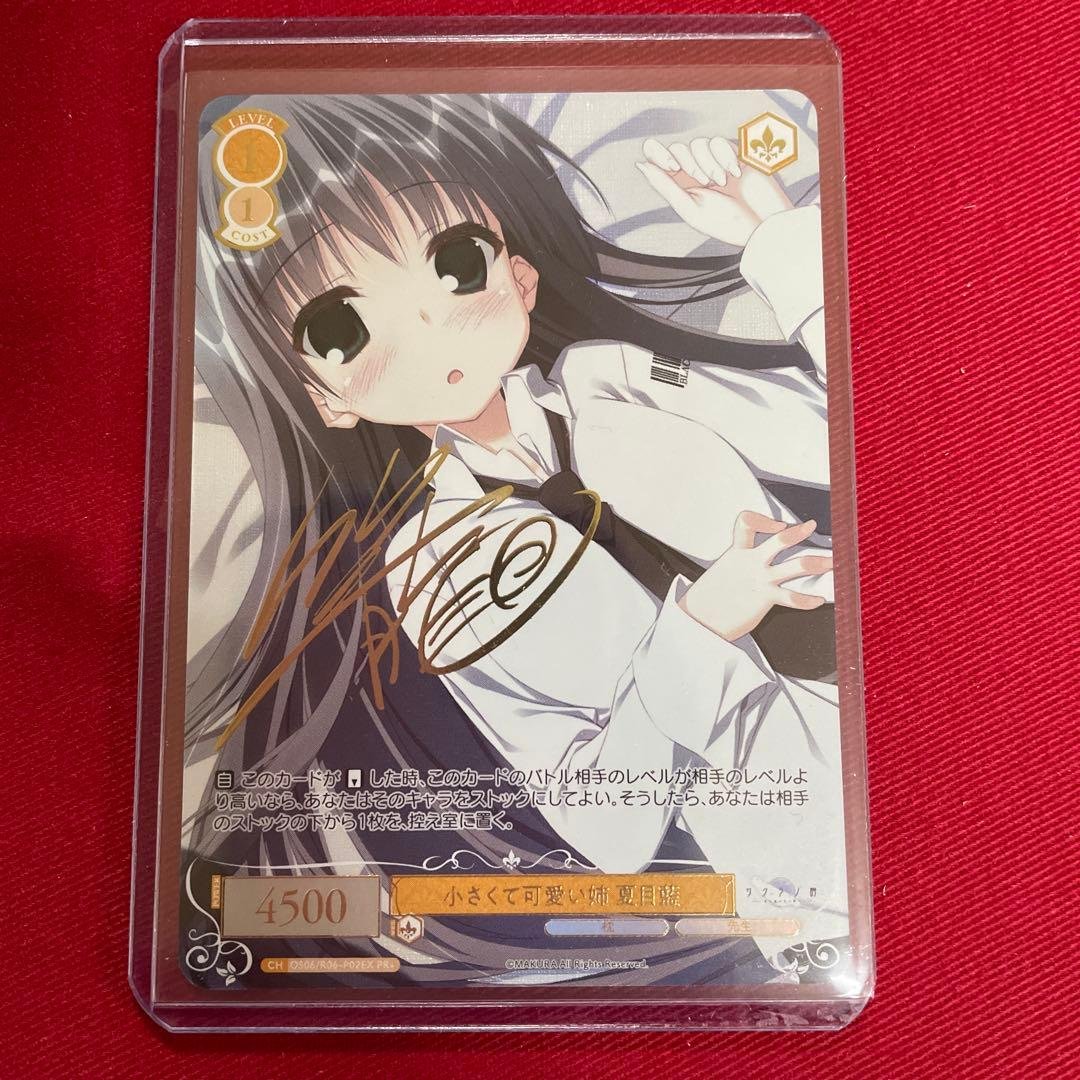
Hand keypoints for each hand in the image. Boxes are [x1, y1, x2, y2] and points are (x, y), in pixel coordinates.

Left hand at [637, 137, 793, 247]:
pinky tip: (735, 173)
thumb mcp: (690, 208)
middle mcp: (692, 171)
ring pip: (698, 144)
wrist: (761, 221)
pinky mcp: (731, 153)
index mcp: (678, 186)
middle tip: (706, 182)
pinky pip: (718, 142)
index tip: (672, 167)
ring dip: (709, 163)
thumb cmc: (725, 222)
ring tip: (722, 183)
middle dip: (689, 163)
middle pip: (677, 148)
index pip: (656, 157)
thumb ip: (665, 186)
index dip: (658, 154)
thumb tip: (642, 165)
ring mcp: (712, 161)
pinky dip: (725, 157)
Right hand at [678, 512, 831, 641]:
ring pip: (795, 566)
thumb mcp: (722, 572)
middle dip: (798, 533)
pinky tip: (818, 601)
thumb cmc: (709, 600)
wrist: (697, 620)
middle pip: (779, 540)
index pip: (746, 522)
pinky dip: (808, 600)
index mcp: (737, 552)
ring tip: (832, 563)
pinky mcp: (764, 598)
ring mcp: (759, 579)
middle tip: (812, 527)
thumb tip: (749, 568)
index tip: (777, 525)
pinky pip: (792, 597)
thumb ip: (739, 566)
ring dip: (818, 563)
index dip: (763, 520)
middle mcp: (751, 562)